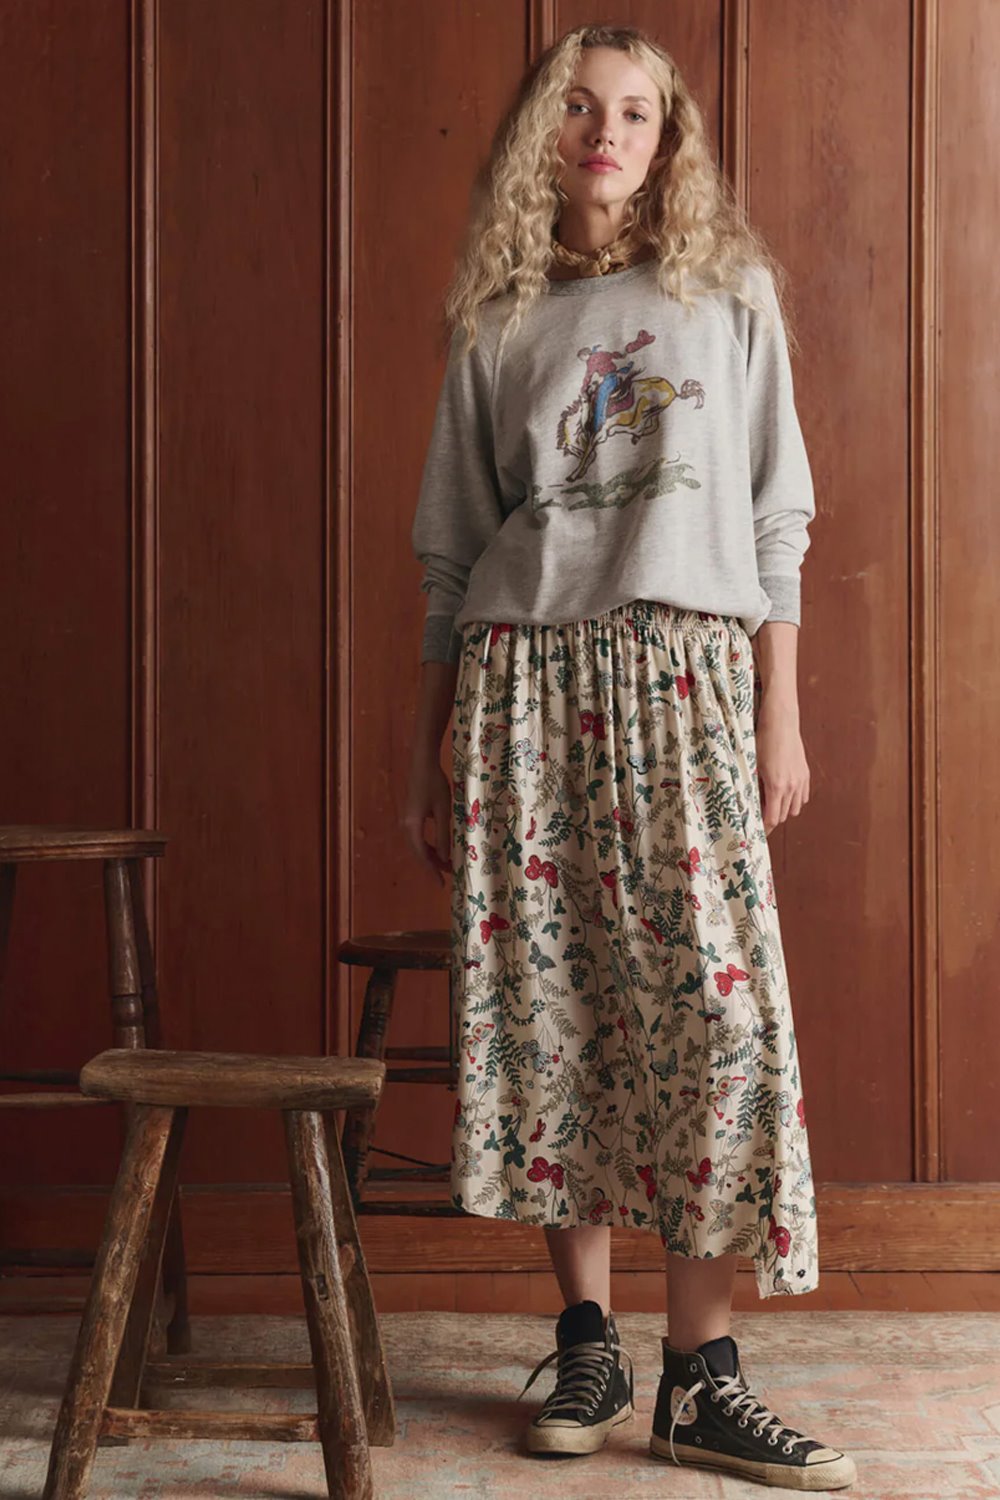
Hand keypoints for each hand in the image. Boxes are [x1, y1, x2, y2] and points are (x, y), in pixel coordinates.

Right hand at [402, 750, 452, 884]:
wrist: (423, 762)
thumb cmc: (435, 784)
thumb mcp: (444, 811)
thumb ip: (444, 835)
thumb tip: (445, 857)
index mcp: (412, 826)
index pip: (422, 855)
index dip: (432, 870)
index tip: (441, 883)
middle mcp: (405, 826)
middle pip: (418, 852)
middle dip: (433, 864)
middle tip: (449, 874)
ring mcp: (406, 820)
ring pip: (418, 845)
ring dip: (432, 855)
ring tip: (447, 863)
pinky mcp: (410, 815)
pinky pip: (418, 837)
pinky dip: (429, 845)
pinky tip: (440, 847)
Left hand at [754, 692, 809, 834]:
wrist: (781, 721)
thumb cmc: (762, 740)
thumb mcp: (752, 765)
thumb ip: (753, 788)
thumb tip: (749, 804)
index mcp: (776, 786)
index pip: (772, 819)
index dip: (764, 829)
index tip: (756, 833)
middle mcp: (791, 786)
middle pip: (783, 816)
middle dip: (770, 819)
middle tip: (758, 817)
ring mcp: (800, 780)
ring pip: (794, 808)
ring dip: (782, 810)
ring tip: (769, 805)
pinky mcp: (804, 773)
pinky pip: (802, 797)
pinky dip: (793, 800)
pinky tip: (782, 794)